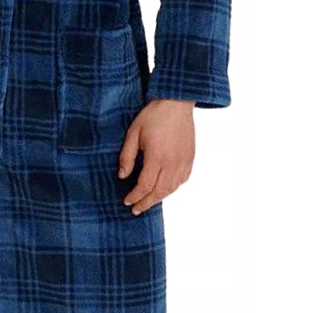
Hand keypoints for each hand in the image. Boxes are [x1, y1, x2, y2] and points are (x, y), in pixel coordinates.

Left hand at [119, 99, 195, 214]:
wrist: (176, 103)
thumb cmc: (153, 116)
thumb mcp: (133, 133)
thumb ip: (127, 157)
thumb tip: (122, 176)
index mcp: (157, 157)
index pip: (145, 185)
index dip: (135, 196)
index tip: (127, 201)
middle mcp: (172, 163)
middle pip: (159, 192)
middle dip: (146, 203)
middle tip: (136, 209)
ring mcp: (183, 162)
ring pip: (172, 189)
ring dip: (159, 198)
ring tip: (148, 201)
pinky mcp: (190, 158)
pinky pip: (182, 180)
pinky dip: (173, 188)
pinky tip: (165, 189)